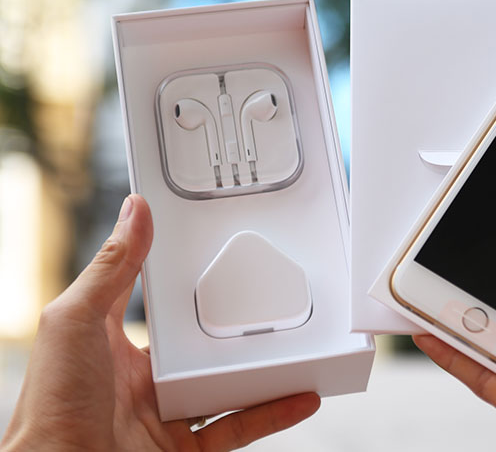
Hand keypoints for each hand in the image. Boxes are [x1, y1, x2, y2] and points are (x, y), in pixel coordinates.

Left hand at [0, 195, 319, 451]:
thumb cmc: (51, 408)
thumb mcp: (75, 321)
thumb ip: (110, 268)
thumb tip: (134, 212)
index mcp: (112, 347)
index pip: (154, 303)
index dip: (181, 279)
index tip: (213, 254)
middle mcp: (143, 382)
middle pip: (199, 347)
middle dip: (233, 328)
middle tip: (267, 302)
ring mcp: (167, 416)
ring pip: (227, 386)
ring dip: (263, 370)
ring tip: (296, 347)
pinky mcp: (187, 449)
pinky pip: (239, 428)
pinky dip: (273, 413)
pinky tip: (300, 397)